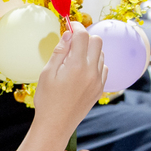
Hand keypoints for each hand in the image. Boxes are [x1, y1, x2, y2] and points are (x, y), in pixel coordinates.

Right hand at [32, 24, 105, 141]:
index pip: (83, 35)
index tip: (70, 26)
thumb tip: (69, 34)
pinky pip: (104, 68)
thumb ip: (60, 51)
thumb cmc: (47, 100)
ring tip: (74, 60)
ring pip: (101, 54)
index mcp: (77, 65)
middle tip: (72, 42)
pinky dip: (95, 64)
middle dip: (85, 37)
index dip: (76, 26)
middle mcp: (92, 71)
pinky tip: (82, 71)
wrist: (56, 125)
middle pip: (97, 41)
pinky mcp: (100, 89)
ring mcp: (98, 81)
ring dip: (90, 51)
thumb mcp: (47, 73)